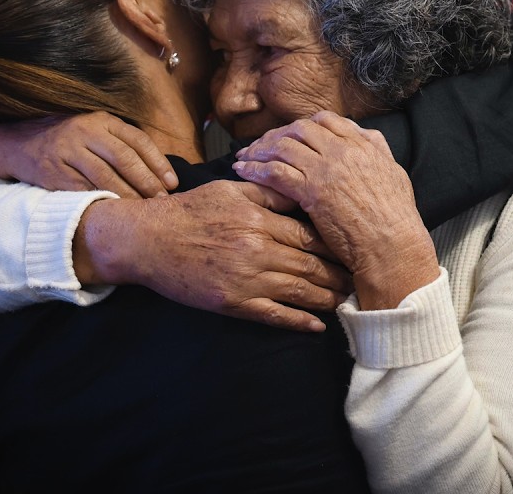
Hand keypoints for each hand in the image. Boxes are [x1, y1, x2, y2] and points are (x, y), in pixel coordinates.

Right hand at [0, 113, 177, 197]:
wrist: (17, 143)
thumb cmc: (67, 141)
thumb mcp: (93, 130)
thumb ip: (120, 143)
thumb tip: (159, 171)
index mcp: (100, 120)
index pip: (137, 140)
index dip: (158, 163)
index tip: (172, 183)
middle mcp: (84, 131)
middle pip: (124, 159)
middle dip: (147, 183)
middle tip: (161, 202)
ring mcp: (67, 151)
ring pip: (105, 177)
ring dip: (127, 196)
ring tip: (143, 211)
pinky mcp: (52, 172)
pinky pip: (82, 191)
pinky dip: (101, 202)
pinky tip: (115, 213)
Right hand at [80, 180, 352, 331]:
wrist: (149, 240)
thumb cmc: (191, 211)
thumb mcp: (230, 190)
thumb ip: (268, 191)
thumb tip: (301, 186)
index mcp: (258, 220)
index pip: (310, 234)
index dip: (337, 244)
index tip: (357, 248)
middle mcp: (256, 250)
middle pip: (311, 265)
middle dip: (340, 274)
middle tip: (364, 278)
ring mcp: (245, 280)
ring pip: (298, 291)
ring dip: (326, 298)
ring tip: (349, 301)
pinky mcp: (232, 303)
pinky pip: (273, 316)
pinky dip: (298, 321)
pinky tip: (317, 326)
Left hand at [233, 111, 438, 309]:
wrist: (392, 244)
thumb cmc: (395, 218)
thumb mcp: (394, 173)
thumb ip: (378, 150)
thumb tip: (367, 136)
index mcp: (363, 144)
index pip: (325, 120)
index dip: (302, 125)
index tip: (289, 134)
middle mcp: (342, 150)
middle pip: (298, 129)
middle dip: (276, 134)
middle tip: (260, 145)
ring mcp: (326, 168)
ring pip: (283, 146)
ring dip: (260, 149)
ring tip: (245, 156)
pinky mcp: (312, 190)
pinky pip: (275, 172)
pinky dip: (256, 169)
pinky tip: (244, 171)